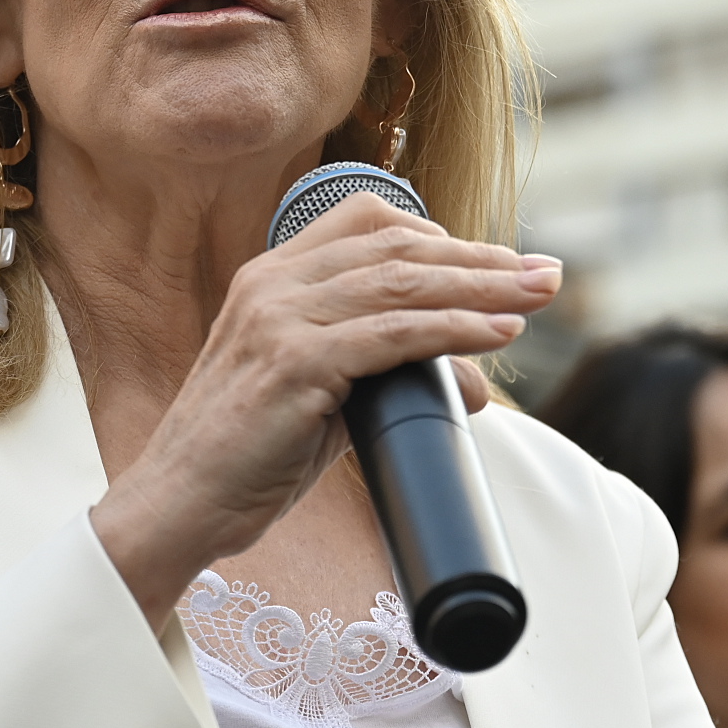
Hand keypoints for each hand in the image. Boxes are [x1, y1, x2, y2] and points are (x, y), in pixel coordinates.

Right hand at [91, 193, 557, 619]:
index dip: (441, 235)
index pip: (367, 222)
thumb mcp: (327, 402)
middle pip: (399, 248)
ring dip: (484, 286)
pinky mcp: (292, 362)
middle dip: (483, 258)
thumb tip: (476, 386)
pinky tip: (499, 332)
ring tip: (540, 293)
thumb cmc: (250, 459)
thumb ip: (390, 377)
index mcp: (272, 276)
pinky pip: (392, 334)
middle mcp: (273, 283)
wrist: (179, 505)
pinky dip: (455, 329)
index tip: (499, 262)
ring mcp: (279, 318)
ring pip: (403, 283)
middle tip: (548, 273)